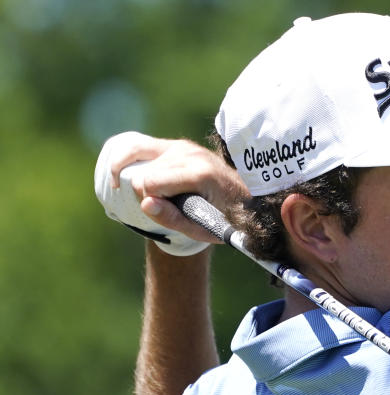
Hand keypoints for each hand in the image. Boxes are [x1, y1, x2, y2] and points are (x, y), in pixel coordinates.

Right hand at [94, 132, 248, 253]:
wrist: (245, 200)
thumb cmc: (225, 219)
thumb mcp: (203, 229)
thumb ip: (173, 219)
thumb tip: (145, 203)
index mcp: (201, 174)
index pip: (150, 183)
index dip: (152, 203)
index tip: (169, 213)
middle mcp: (191, 154)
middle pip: (143, 174)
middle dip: (148, 194)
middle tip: (170, 207)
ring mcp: (183, 146)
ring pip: (138, 162)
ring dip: (142, 181)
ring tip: (152, 196)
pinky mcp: (177, 144)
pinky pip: (137, 146)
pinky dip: (125, 160)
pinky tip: (119, 175)